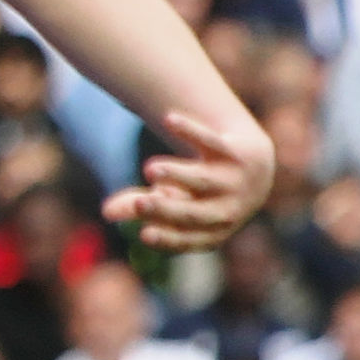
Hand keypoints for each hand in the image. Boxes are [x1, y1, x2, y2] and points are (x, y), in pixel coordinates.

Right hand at [106, 105, 272, 252]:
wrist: (253, 167)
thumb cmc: (202, 193)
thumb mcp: (173, 203)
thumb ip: (139, 206)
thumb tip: (106, 212)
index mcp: (213, 231)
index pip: (189, 239)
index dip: (168, 238)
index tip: (143, 234)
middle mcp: (227, 210)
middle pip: (195, 213)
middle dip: (165, 209)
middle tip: (139, 203)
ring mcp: (232, 181)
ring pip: (203, 180)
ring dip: (177, 174)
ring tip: (151, 170)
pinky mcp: (231, 152)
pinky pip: (211, 141)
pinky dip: (190, 131)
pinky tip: (168, 120)